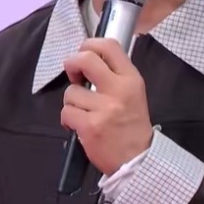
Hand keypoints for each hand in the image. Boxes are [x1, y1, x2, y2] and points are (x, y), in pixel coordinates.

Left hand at [59, 37, 153, 175]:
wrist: (137, 159)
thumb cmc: (132, 125)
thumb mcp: (133, 93)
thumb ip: (114, 74)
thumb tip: (88, 57)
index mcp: (131, 79)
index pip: (109, 46)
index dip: (89, 44)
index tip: (83, 54)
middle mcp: (118, 90)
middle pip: (85, 59)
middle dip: (72, 64)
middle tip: (74, 76)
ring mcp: (104, 108)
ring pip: (70, 92)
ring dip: (72, 102)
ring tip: (84, 112)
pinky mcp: (90, 126)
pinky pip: (66, 113)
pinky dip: (68, 120)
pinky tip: (79, 126)